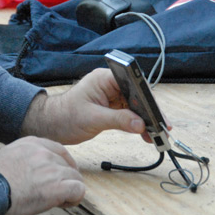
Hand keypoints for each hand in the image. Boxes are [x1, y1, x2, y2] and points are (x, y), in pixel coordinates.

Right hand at [0, 136, 83, 214]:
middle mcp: (43, 152)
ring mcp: (51, 169)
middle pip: (67, 165)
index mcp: (30, 143)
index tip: (57, 177)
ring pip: (75, 178)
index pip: (58, 150)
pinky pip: (78, 190)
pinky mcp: (57, 187)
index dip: (61, 165)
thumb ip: (21, 160)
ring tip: (57, 201)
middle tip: (53, 194)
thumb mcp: (4, 159)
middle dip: (63, 179)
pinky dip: (74, 199)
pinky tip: (62, 204)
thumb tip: (23, 173)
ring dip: (69, 190)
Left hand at [20, 68, 149, 144]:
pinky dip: (138, 124)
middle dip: (151, 112)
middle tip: (163, 127)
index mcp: (105, 79)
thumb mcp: (93, 119)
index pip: (133, 84)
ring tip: (158, 135)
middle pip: (138, 96)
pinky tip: (146, 135)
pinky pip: (130, 114)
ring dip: (147, 120)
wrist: (52, 124)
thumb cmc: (65, 116)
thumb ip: (118, 120)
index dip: (148, 98)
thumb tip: (140, 124)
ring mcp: (112, 96)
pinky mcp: (111, 107)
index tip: (157, 113)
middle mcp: (110, 84)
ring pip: (136, 106)